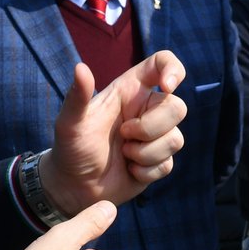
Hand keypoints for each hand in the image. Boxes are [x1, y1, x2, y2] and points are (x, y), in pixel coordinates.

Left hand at [39, 51, 187, 213]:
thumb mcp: (70, 122)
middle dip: (151, 127)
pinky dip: (145, 171)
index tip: (166, 87)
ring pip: (176, 140)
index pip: (162, 63)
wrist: (73, 186)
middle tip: (123, 135)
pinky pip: (168, 164)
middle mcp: (147, 110)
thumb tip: (80, 67)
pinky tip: (128, 170)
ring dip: (145, 153)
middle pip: (178, 107)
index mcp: (130, 91)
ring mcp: (155, 137)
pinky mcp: (158, 161)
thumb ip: (77, 95)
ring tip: (123, 154)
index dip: (173, 69)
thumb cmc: (71, 148)